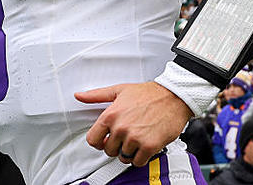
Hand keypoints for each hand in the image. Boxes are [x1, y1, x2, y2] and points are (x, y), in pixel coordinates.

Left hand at [74, 81, 191, 166]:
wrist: (173, 97)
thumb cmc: (148, 93)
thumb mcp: (119, 90)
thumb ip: (97, 95)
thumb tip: (79, 96)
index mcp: (111, 115)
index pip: (92, 140)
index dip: (98, 142)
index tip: (104, 140)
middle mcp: (121, 128)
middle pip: (108, 151)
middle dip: (115, 146)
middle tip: (124, 138)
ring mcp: (134, 138)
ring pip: (123, 157)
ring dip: (129, 152)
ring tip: (135, 140)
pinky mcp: (149, 146)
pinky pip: (138, 162)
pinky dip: (140, 157)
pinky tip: (144, 146)